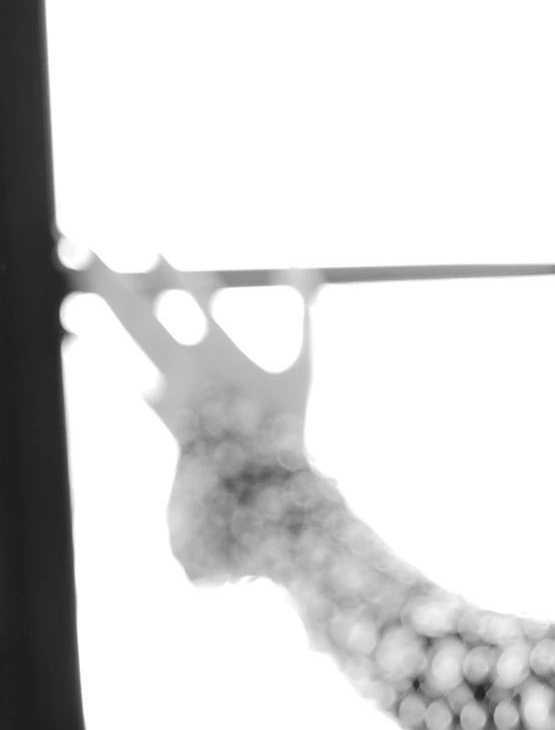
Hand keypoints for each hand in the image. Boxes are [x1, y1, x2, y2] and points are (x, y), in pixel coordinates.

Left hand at [72, 251, 318, 442]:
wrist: (254, 486)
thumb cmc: (284, 421)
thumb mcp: (302, 366)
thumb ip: (304, 315)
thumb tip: (304, 263)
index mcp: (217, 350)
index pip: (189, 295)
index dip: (170, 268)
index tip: (151, 244)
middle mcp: (180, 366)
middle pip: (133, 312)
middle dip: (106, 278)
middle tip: (77, 247)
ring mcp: (164, 392)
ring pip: (123, 346)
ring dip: (102, 314)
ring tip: (76, 291)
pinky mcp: (161, 414)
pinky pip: (128, 379)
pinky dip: (113, 359)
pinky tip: (94, 346)